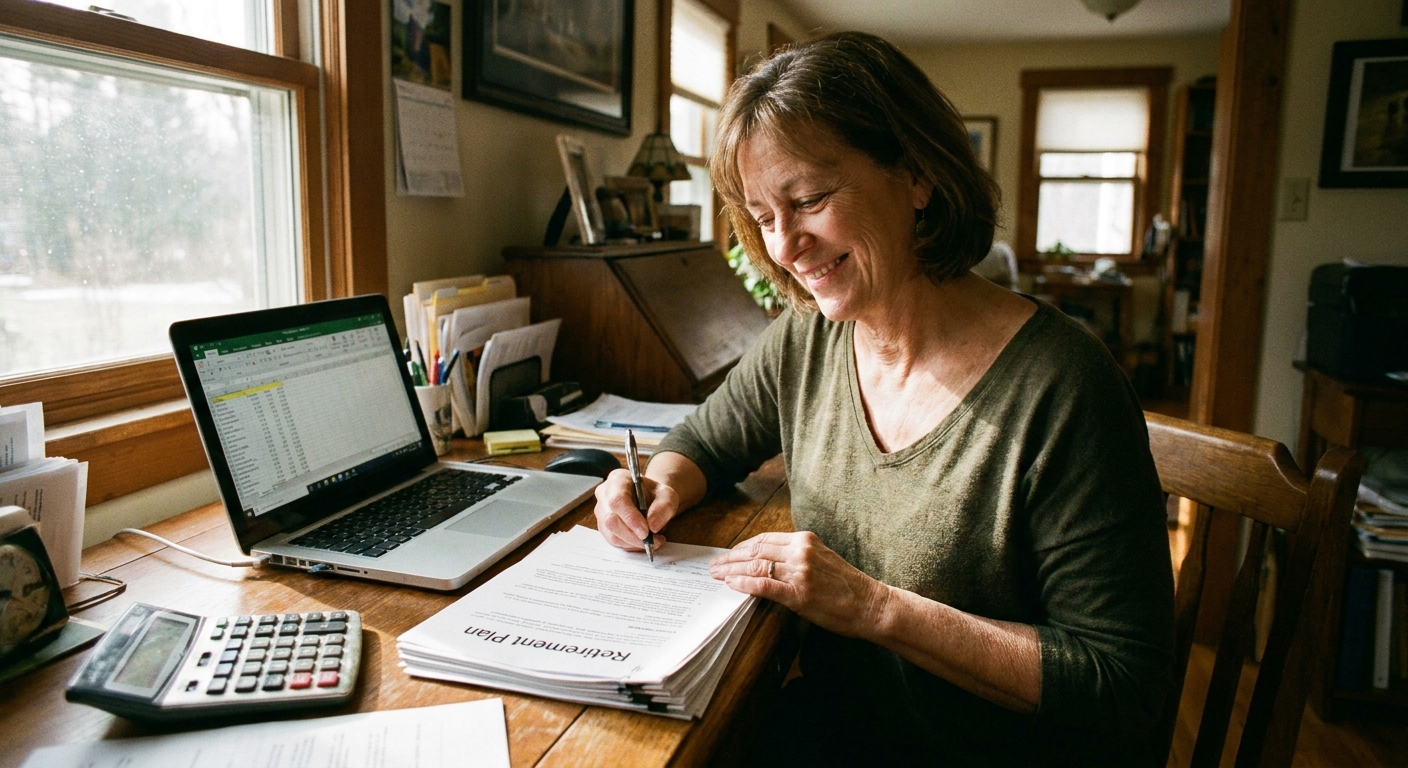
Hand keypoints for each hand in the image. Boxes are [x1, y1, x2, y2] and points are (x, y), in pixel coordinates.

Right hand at [593, 468, 679, 550]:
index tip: (646, 532)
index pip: (617, 500)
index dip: (630, 517)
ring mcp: (601, 512)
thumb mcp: (667, 496)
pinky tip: (643, 541)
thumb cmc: (655, 495)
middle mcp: (604, 495)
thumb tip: (652, 526)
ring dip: (634, 542)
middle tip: (653, 540)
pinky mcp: (604, 528)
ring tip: (654, 541)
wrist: (650, 501)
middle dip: (633, 535)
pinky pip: (614, 542)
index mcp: (618, 479)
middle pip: (611, 520)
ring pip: (612, 534)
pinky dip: (631, 545)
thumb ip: (664, 507)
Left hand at [708, 531, 889, 639]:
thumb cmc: (848, 587)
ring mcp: (800, 571)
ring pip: (756, 564)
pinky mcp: (799, 593)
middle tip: (714, 565)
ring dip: (731, 570)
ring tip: (716, 575)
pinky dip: (744, 583)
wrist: (871, 604)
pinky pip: (764, 584)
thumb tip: (769, 562)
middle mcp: (801, 550)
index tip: (729, 554)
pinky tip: (731, 584)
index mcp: (805, 540)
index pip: (764, 539)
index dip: (742, 546)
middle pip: (755, 549)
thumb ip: (797, 557)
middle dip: (731, 557)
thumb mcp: (822, 560)